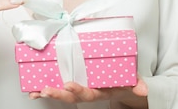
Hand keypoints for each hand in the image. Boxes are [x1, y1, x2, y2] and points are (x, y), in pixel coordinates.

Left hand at [29, 78, 148, 107]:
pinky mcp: (75, 82)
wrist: (124, 85)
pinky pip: (60, 87)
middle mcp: (88, 92)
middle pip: (71, 97)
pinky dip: (46, 89)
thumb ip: (138, 84)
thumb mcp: (134, 81)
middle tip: (46, 90)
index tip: (69, 85)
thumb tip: (144, 89)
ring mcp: (81, 88)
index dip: (78, 90)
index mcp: (100, 91)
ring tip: (36, 92)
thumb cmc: (126, 80)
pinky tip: (33, 89)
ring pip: (63, 93)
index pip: (88, 93)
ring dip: (49, 93)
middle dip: (58, 95)